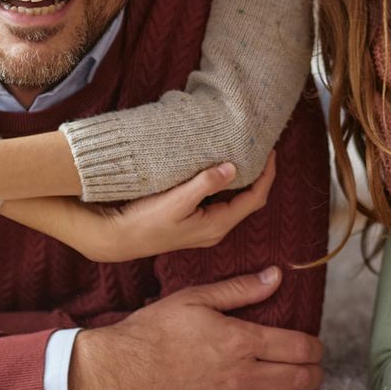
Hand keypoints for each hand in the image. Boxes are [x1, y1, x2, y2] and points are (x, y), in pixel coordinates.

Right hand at [69, 154, 277, 262]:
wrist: (119, 238)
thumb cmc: (145, 221)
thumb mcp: (176, 200)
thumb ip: (205, 184)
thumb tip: (233, 168)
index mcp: (217, 225)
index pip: (254, 199)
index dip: (267, 176)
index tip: (271, 152)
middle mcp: (216, 229)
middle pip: (250, 201)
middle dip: (260, 177)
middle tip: (263, 151)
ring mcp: (205, 228)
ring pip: (236, 202)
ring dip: (245, 181)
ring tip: (247, 156)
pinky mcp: (195, 223)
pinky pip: (222, 202)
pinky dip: (228, 185)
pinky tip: (223, 170)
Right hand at [69, 267, 324, 389]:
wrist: (120, 373)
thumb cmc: (154, 331)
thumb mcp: (195, 298)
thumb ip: (240, 289)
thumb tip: (276, 276)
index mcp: (241, 341)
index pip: (299, 347)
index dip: (316, 347)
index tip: (316, 343)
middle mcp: (242, 374)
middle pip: (300, 379)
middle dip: (316, 372)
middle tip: (317, 365)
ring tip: (306, 386)